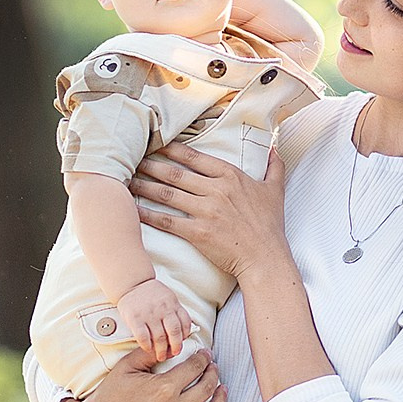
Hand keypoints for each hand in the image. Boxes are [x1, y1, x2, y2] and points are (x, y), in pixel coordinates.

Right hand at [59, 347, 234, 401]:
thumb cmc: (110, 396)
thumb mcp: (126, 367)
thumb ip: (150, 353)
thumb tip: (171, 344)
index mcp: (163, 388)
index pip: (195, 368)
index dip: (203, 358)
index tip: (205, 354)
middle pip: (206, 388)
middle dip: (213, 374)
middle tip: (214, 368)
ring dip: (221, 400)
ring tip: (222, 390)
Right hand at [115, 277, 191, 360]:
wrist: (132, 282)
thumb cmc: (152, 293)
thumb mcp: (169, 298)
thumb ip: (176, 312)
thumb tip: (185, 332)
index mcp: (173, 303)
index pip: (185, 323)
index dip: (185, 336)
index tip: (182, 344)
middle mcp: (163, 308)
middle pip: (174, 332)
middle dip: (175, 347)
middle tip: (173, 354)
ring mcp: (149, 313)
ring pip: (159, 337)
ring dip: (161, 350)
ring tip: (160, 356)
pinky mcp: (135, 318)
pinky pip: (143, 336)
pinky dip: (147, 346)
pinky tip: (148, 348)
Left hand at [133, 143, 291, 282]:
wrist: (265, 258)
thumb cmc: (269, 226)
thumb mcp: (275, 191)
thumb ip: (274, 166)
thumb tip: (275, 147)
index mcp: (230, 176)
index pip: (195, 157)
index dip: (172, 149)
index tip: (156, 143)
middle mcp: (216, 190)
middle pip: (175, 173)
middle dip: (151, 165)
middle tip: (132, 159)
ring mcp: (205, 211)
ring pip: (167, 194)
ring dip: (145, 186)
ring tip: (127, 180)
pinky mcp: (197, 233)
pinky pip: (167, 221)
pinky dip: (148, 214)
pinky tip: (133, 210)